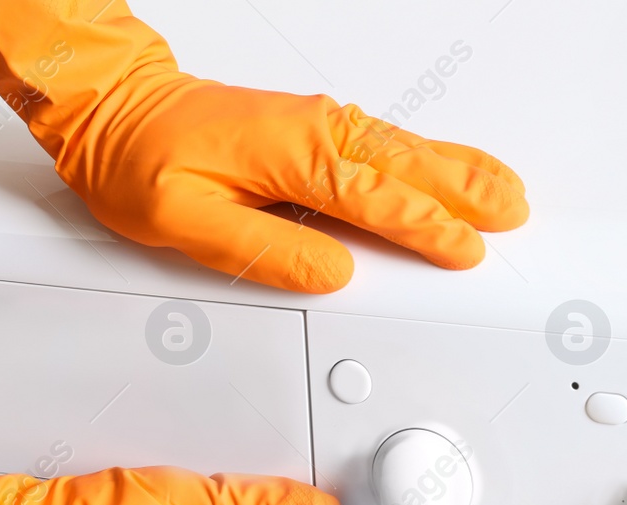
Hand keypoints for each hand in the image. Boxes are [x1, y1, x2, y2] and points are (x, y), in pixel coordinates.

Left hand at [0, 0, 528, 291]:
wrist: (113, 110)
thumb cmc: (139, 162)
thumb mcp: (184, 221)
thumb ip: (262, 249)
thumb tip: (328, 271)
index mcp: (290, 155)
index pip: (374, 200)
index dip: (424, 229)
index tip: (462, 250)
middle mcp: (313, 131)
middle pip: (408, 165)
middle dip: (465, 190)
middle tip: (513, 214)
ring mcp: (317, 125)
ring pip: (406, 150)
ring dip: (459, 171)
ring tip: (505, 195)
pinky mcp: (314, 128)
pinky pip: (386, 143)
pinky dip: (429, 157)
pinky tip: (449, 170)